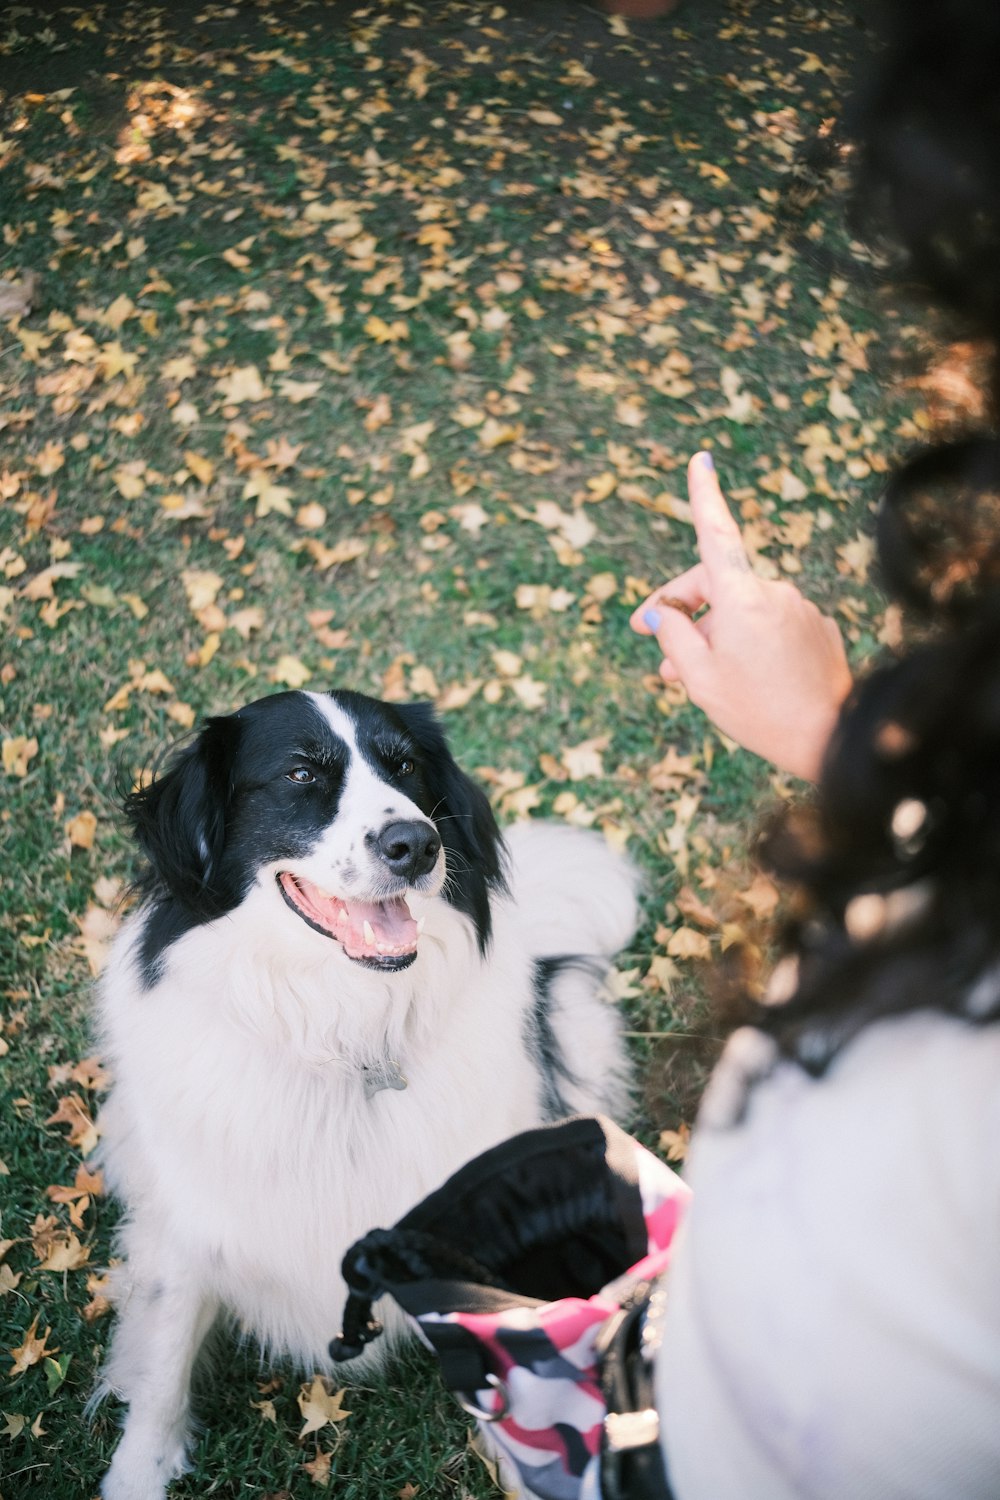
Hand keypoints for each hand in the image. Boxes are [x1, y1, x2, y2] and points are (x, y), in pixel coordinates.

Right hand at [630, 452, 852, 780]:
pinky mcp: (816, 628)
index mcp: (742, 597)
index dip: (704, 495)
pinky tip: (739, 676)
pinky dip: (747, 641)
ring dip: (714, 633)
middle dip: (683, 608)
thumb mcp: (698, 677)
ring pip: (741, 610)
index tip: (700, 460)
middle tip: (653, 644)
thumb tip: (663, 613)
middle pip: (716, 583)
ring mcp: (799, 609)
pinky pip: (770, 625)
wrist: (829, 738)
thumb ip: (673, 637)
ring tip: (690, 676)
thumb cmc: (756, 709)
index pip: (716, 534)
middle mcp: (773, 592)